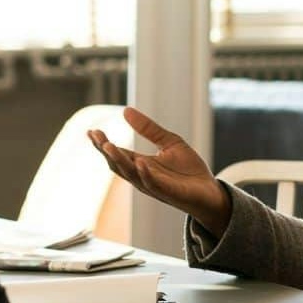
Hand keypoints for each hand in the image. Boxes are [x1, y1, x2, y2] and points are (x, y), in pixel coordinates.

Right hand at [88, 106, 232, 235]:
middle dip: (105, 150)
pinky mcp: (168, 192)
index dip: (103, 143)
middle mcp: (142, 176)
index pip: (116, 154)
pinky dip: (145, 173)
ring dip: (119, 160)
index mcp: (140, 164)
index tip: (91, 131)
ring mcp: (153, 185)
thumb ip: (149, 129)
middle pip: (117, 164)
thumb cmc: (189, 170)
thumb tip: (125, 110)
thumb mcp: (169, 142)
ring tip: (108, 145)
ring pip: (130, 174)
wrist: (210, 192)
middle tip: (95, 135)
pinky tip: (139, 162)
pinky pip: (153, 183)